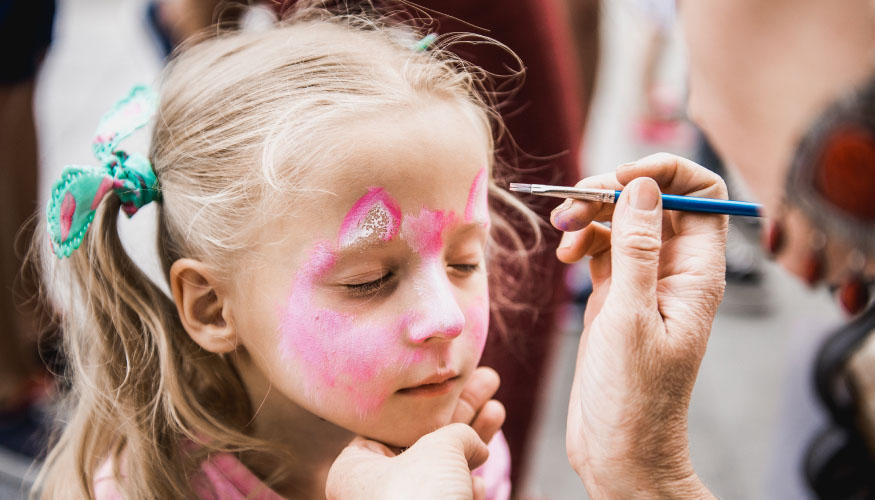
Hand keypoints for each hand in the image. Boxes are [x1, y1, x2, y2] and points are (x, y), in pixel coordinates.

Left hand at [325, 367, 503, 499]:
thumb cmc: (423, 499)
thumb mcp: (439, 447)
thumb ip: (457, 431)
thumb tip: (473, 442)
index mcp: (355, 468)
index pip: (394, 420)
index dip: (430, 397)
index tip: (457, 376)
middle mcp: (373, 490)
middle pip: (423, 438)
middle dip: (462, 411)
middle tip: (489, 380)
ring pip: (441, 466)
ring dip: (473, 438)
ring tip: (498, 409)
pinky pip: (449, 495)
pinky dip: (468, 482)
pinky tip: (484, 474)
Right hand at [551, 153, 725, 497]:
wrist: (619, 449)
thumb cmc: (635, 396)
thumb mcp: (631, 316)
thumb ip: (637, 248)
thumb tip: (641, 186)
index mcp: (696, 272)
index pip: (702, 193)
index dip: (666, 173)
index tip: (621, 178)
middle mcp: (674, 270)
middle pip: (651, 199)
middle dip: (610, 190)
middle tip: (572, 205)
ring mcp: (643, 281)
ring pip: (620, 220)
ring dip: (587, 215)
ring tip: (560, 235)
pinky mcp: (615, 294)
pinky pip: (599, 246)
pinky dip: (579, 240)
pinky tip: (563, 257)